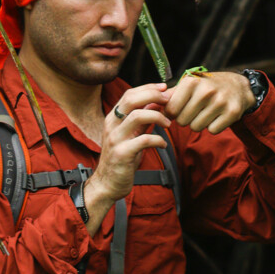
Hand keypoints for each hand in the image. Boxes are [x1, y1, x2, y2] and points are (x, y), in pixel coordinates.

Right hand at [83, 83, 171, 230]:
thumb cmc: (121, 158)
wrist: (106, 185)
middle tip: (168, 100)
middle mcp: (111, 125)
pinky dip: (157, 139)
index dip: (148, 88)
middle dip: (152, 95)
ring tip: (168, 124)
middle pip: (131, 100)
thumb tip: (156, 103)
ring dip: (157, 117)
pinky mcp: (122, 154)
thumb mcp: (130, 135)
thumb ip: (141, 119)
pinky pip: (143, 140)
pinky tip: (163, 144)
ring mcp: (115, 139)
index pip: (129, 94)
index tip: (164, 88)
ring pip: (137, 116)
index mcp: (113, 118)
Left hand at [163, 70, 255, 133]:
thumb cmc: (207, 86)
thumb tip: (148, 105)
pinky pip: (212, 131)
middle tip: (198, 108)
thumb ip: (170, 95)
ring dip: (200, 123)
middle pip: (183, 121)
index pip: (171, 111)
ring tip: (208, 110)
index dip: (175, 112)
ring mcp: (220, 101)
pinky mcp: (232, 112)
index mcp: (191, 82)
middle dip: (187, 118)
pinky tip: (218, 115)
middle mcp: (206, 90)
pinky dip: (214, 126)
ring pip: (196, 128)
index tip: (183, 106)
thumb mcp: (189, 85)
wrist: (238, 86)